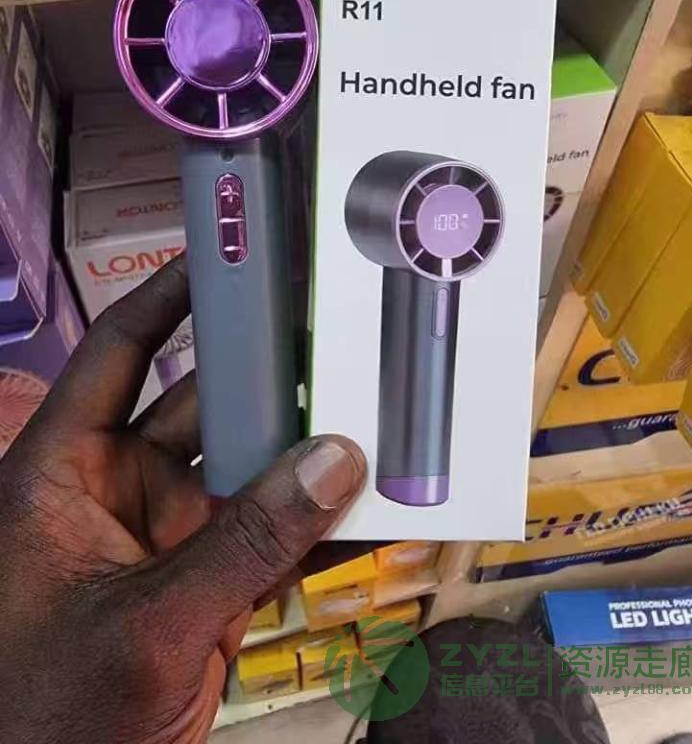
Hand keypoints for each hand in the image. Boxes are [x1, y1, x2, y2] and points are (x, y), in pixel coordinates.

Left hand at [0, 256, 365, 743]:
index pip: (121, 354)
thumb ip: (249, 540)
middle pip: (202, 404)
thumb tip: (341, 457)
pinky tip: (374, 497)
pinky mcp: (209, 583)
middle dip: (268, 373)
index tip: (233, 253)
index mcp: (66, 469)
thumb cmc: (54, 711)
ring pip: (248, 471)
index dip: (170, 296)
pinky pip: (270, 535)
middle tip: (340, 331)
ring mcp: (169, 536)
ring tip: (376, 403)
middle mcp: (120, 487)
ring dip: (305, 448)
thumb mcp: (150, 622)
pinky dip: (317, 520)